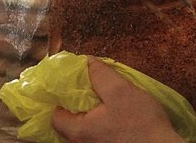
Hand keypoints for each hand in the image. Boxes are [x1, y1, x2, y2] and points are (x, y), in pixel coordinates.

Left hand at [51, 56, 182, 142]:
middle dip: (77, 103)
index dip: (61, 97)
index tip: (73, 83)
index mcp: (79, 131)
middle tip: (91, 88)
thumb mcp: (121, 91)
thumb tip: (87, 62)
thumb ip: (101, 75)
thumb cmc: (140, 122)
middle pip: (70, 122)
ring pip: (86, 127)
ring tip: (106, 99)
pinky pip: (98, 134)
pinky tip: (118, 114)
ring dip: (93, 112)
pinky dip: (102, 122)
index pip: (55, 115)